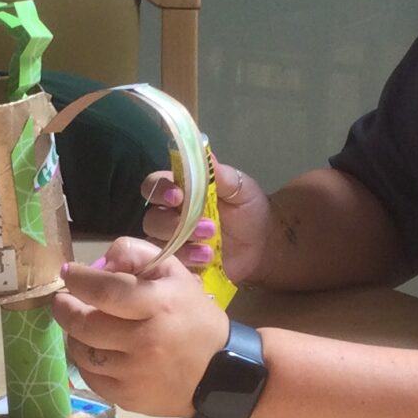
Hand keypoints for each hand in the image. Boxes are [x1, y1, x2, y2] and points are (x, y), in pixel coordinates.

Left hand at [51, 234, 230, 417]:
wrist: (221, 374)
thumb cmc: (194, 318)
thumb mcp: (175, 274)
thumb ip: (136, 255)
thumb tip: (97, 265)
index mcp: (158, 305)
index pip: (104, 290)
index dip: (78, 279)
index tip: (68, 272)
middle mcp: (144, 341)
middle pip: (84, 323)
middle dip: (64, 308)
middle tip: (63, 301)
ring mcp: (134, 374)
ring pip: (82, 351)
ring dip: (74, 335)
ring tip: (82, 325)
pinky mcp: (128, 398)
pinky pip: (90, 377)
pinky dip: (86, 361)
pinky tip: (95, 350)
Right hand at [141, 158, 270, 285]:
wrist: (265, 244)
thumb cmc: (249, 210)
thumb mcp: (240, 188)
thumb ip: (219, 174)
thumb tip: (202, 148)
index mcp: (180, 192)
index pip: (153, 185)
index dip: (159, 190)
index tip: (178, 197)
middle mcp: (170, 217)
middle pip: (152, 219)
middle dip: (176, 225)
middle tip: (208, 228)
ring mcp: (173, 244)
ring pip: (158, 246)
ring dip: (182, 248)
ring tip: (209, 252)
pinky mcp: (181, 266)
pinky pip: (170, 269)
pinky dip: (185, 268)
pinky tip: (203, 266)